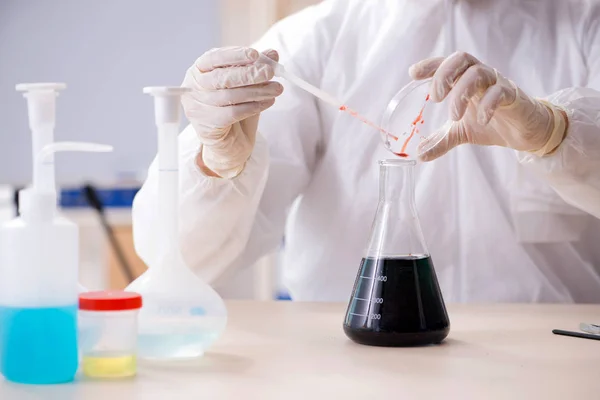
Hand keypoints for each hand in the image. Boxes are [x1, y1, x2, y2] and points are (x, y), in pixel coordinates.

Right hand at [181, 47, 282, 177]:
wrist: (230, 142)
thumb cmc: (235, 107)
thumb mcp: (246, 84)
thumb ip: (256, 67)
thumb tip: (273, 53)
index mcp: (199, 70)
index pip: (215, 58)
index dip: (235, 55)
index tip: (255, 54)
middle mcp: (193, 86)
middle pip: (221, 78)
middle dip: (248, 74)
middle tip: (270, 72)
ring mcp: (197, 107)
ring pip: (229, 96)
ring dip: (257, 91)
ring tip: (276, 89)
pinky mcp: (206, 125)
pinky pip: (233, 113)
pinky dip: (253, 106)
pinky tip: (268, 102)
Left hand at [409, 52, 566, 160]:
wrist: (524, 132)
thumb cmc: (491, 123)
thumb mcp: (460, 133)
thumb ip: (440, 140)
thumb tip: (419, 154)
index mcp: (465, 80)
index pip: (447, 63)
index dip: (430, 65)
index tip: (413, 74)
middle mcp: (480, 76)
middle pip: (462, 59)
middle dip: (444, 74)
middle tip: (434, 98)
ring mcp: (497, 83)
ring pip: (478, 73)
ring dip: (461, 93)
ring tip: (453, 116)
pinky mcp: (513, 96)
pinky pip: (500, 92)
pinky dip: (487, 105)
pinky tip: (481, 121)